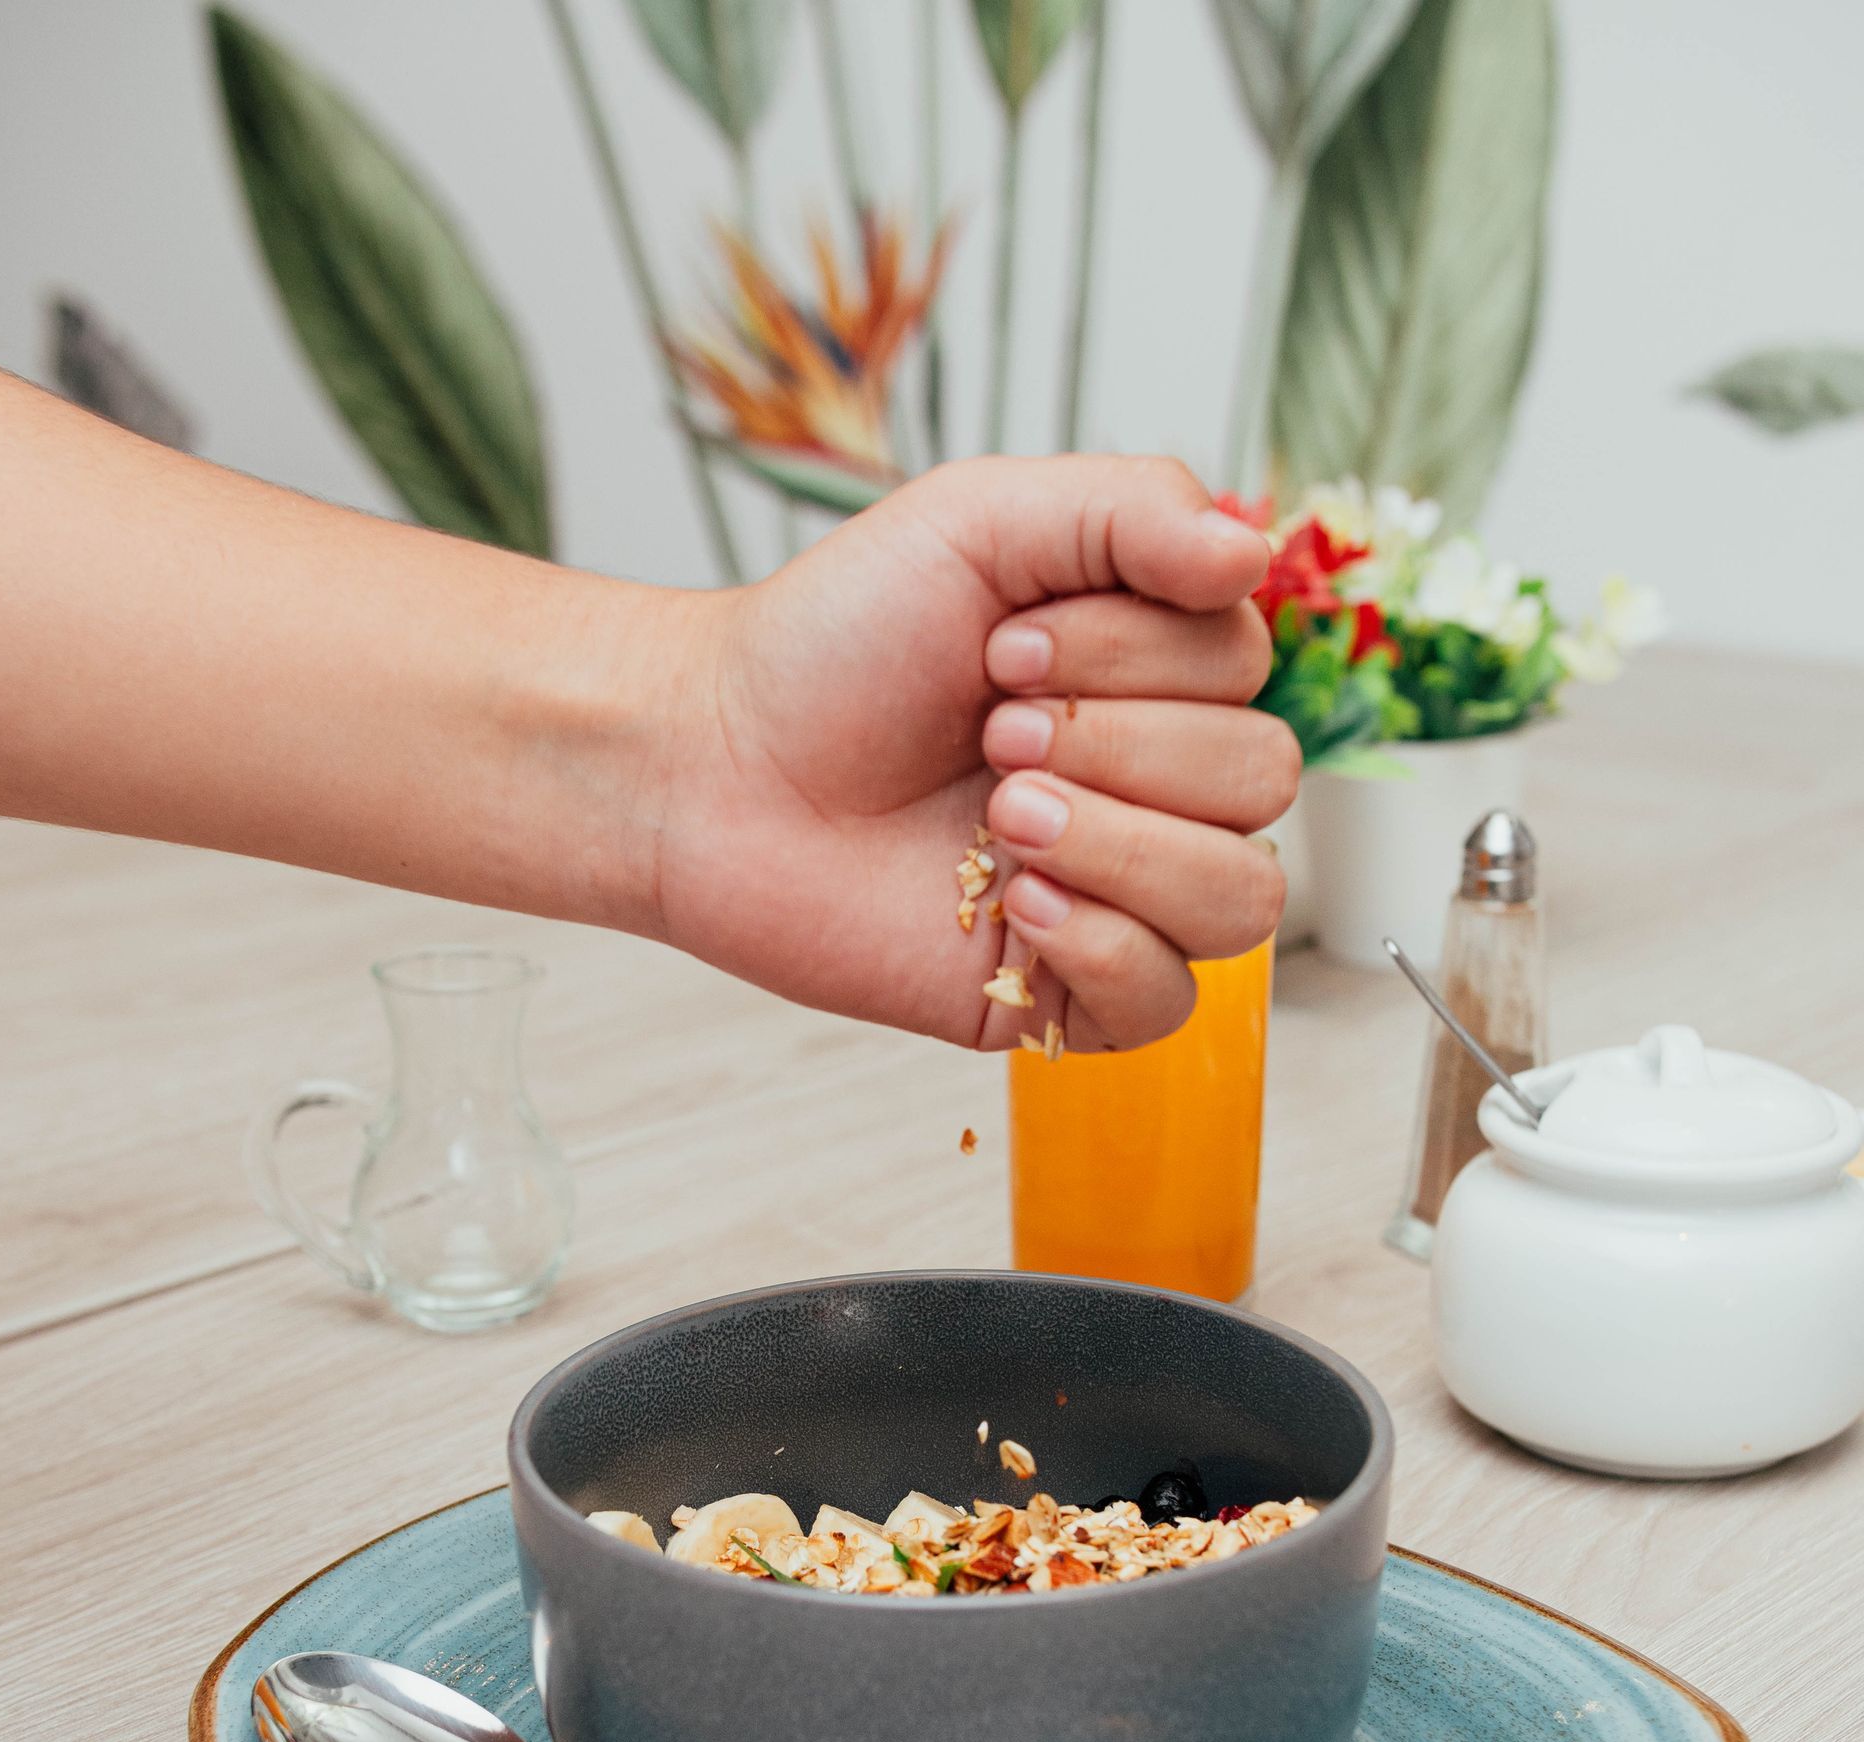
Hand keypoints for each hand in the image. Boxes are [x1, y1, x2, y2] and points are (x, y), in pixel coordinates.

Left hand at [655, 455, 1294, 1050]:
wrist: (711, 769)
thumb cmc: (831, 646)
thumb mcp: (981, 521)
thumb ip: (1132, 509)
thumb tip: (1254, 549)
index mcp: (1148, 673)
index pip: (1244, 665)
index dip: (1135, 658)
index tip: (1000, 652)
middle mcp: (1149, 783)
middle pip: (1261, 778)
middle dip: (1119, 747)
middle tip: (989, 736)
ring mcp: (1116, 894)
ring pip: (1241, 896)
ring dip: (1125, 847)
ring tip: (1002, 819)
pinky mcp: (1062, 996)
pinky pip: (1170, 1000)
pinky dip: (1107, 947)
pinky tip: (1017, 904)